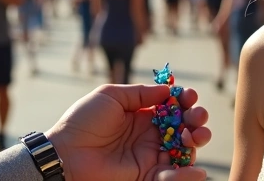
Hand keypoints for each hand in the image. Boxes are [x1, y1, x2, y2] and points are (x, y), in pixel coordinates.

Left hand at [46, 84, 211, 180]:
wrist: (66, 153)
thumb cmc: (83, 121)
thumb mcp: (110, 96)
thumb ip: (140, 93)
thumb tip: (168, 91)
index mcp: (141, 114)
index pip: (172, 106)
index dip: (184, 100)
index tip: (190, 96)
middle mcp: (149, 134)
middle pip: (183, 127)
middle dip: (196, 119)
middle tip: (197, 117)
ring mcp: (149, 155)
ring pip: (183, 150)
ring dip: (196, 141)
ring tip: (195, 136)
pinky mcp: (146, 175)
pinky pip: (171, 175)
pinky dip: (186, 174)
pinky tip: (197, 169)